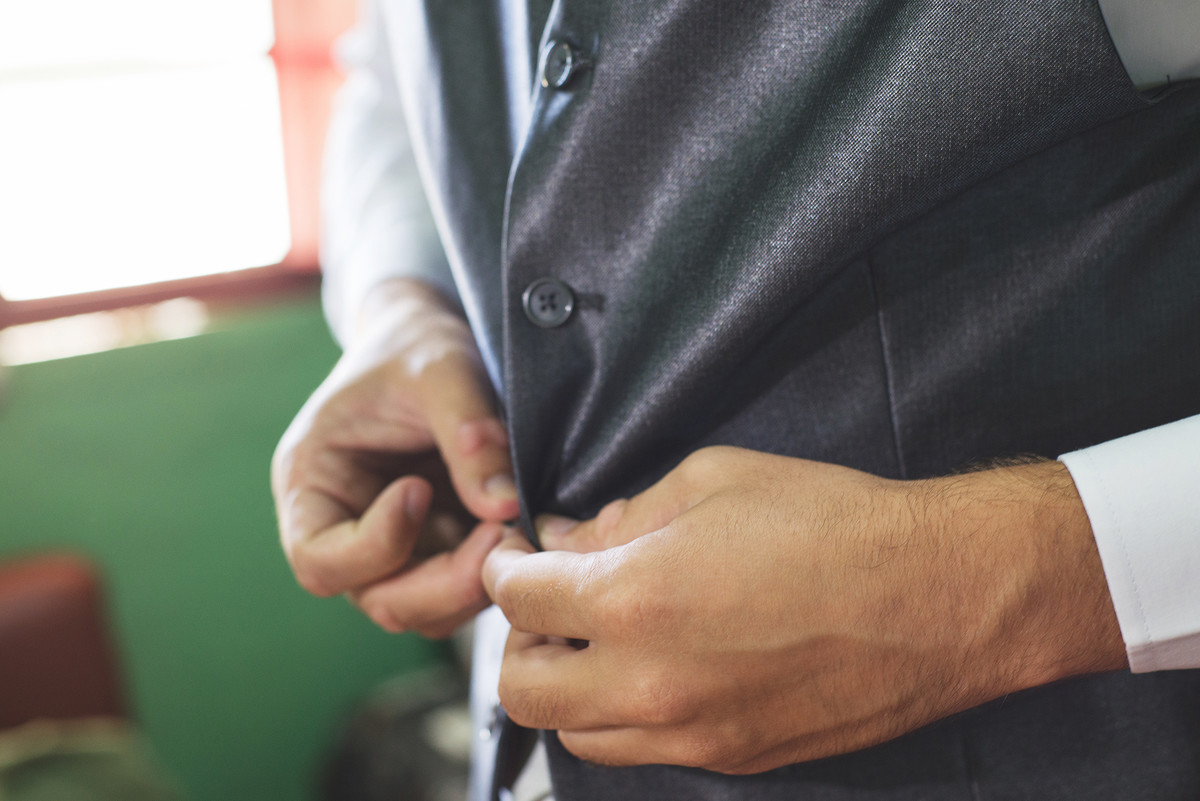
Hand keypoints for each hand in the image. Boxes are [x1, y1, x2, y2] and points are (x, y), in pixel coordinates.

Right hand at [272, 279, 519, 637]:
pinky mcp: (439, 550)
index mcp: (311, 485)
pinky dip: (492, 574)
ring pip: (426, 609)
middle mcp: (345, 529)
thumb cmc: (417, 346)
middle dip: (444, 581)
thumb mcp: (440, 369)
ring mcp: (395, 548)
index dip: (374, 544)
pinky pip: (461, 590)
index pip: (318, 559)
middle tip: (500, 536)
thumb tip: (503, 506)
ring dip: (474, 584)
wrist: (433, 342)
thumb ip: (467, 432)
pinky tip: (522, 533)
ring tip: (518, 529)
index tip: (421, 489)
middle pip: (380, 599)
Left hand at [482, 447, 1125, 772]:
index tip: (512, 555)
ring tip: (602, 640)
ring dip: (569, 687)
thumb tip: (572, 540)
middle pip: (522, 690)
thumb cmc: (833, 521)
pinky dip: (626, 715)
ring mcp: (693, 735)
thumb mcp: (714, 481)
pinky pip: (643, 752)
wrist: (941, 597)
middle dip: (519, 641)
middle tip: (550, 603)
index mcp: (634, 599)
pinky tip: (659, 667)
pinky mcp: (735, 760)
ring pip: (576, 734)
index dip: (503, 568)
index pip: (518, 598)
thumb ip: (624, 516)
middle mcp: (650, 683)